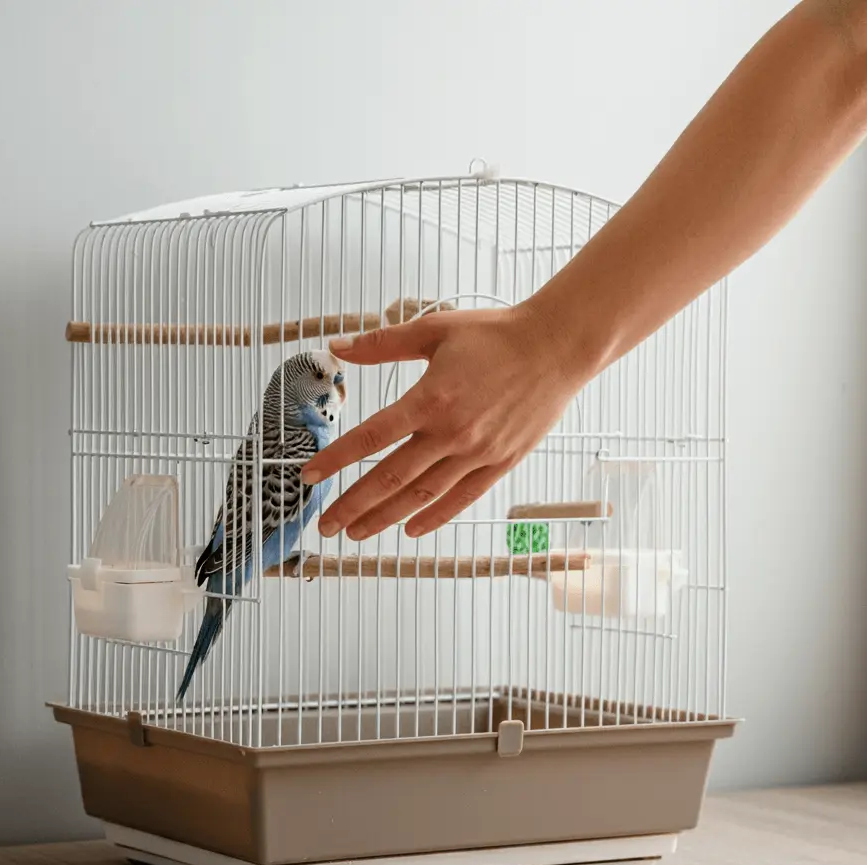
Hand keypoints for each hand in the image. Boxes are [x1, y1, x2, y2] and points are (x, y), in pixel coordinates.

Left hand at [301, 299, 592, 539]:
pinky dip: (434, 516)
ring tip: (357, 533)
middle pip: (391, 478)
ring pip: (423, 496)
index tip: (310, 476)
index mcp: (431, 398)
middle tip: (326, 524)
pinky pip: (461, 498)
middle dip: (353, 505)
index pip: (371, 436)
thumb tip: (338, 344)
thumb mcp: (435, 329)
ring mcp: (477, 453)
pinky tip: (410, 529)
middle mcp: (452, 433)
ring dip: (386, 518)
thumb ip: (382, 343)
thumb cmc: (498, 334)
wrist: (557, 347)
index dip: (337, 460)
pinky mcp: (500, 464)